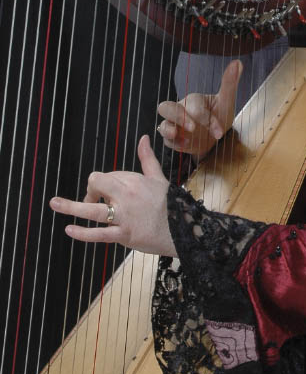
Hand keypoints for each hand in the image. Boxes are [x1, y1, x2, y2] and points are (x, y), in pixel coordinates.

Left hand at [49, 136, 175, 256]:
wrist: (185, 229)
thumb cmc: (171, 203)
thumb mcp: (159, 178)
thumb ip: (147, 158)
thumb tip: (144, 137)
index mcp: (134, 181)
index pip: (108, 175)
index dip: (103, 183)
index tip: (107, 192)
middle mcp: (127, 196)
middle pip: (96, 184)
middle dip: (90, 189)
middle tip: (91, 199)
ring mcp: (124, 217)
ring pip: (92, 210)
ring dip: (70, 206)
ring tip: (53, 203)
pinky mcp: (123, 236)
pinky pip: (99, 234)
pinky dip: (82, 233)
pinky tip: (69, 229)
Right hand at [157, 60, 241, 159]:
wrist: (217, 137)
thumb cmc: (220, 115)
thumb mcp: (226, 102)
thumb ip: (229, 83)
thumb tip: (238, 63)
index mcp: (193, 100)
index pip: (194, 106)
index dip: (206, 118)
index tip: (219, 132)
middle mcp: (180, 110)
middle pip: (166, 107)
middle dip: (178, 117)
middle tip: (193, 128)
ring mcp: (175, 125)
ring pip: (162, 124)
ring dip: (169, 131)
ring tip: (184, 138)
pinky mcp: (173, 139)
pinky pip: (166, 141)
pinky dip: (175, 144)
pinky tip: (186, 146)